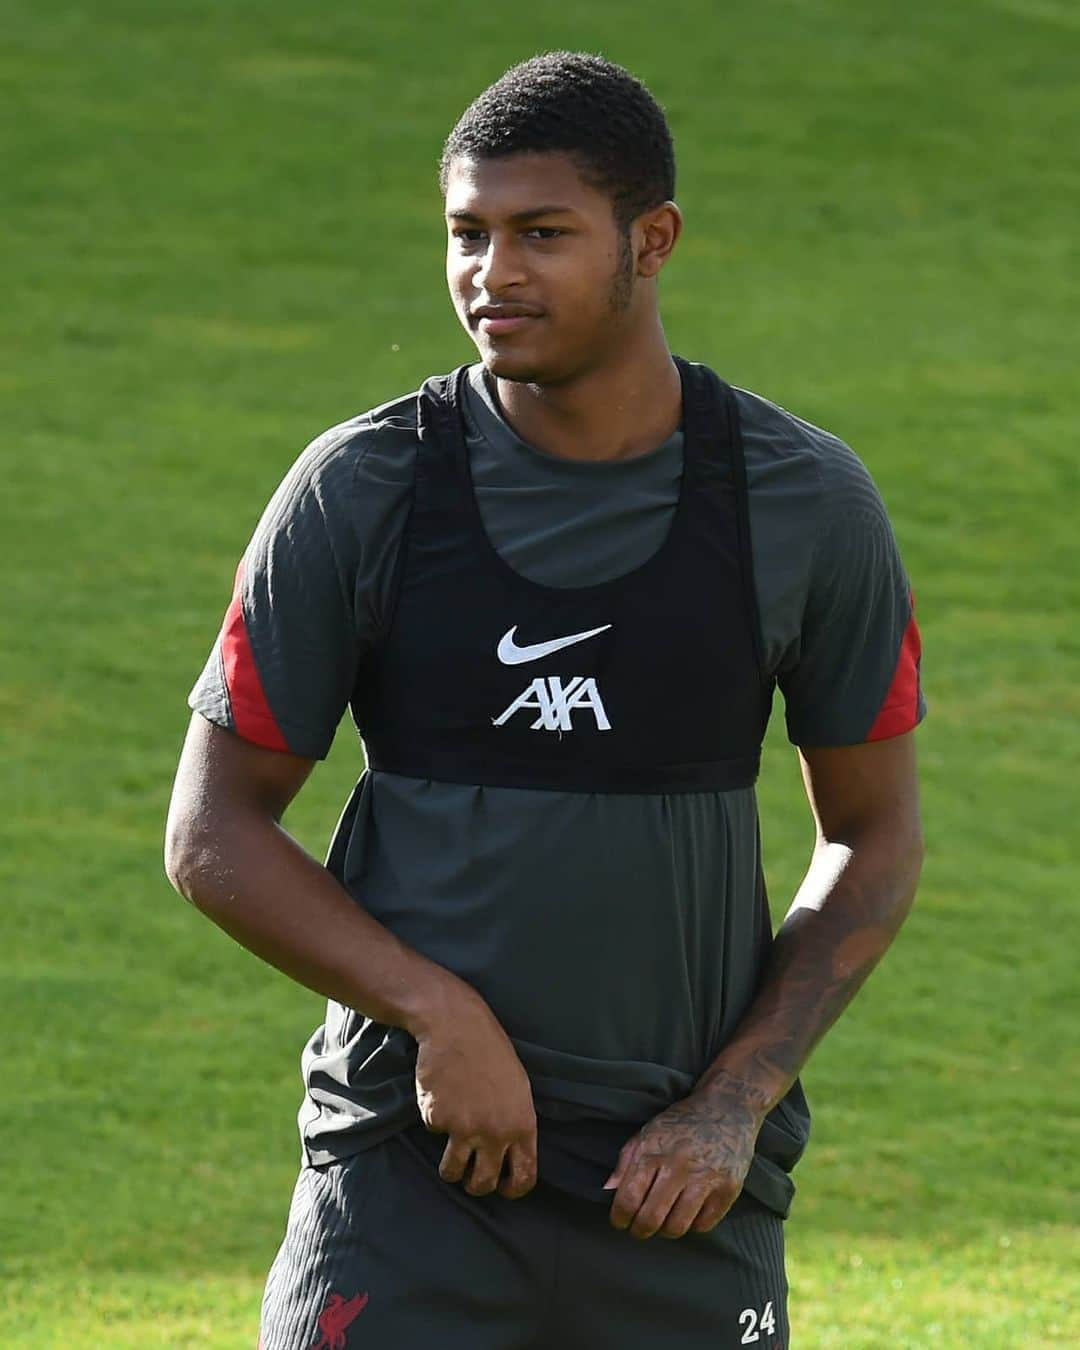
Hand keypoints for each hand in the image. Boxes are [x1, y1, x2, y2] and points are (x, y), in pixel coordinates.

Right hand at [412, 978, 537, 1199]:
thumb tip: (513, 1156)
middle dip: (474, 1184)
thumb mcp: (517, 1087)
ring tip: (450, 1150)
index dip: (512, 1189)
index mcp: (522, 1124)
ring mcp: (464, 1128)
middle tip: (469, 1175)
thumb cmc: (490, 1051)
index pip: (524, 1176)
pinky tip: (441, 1095)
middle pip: (483, 1184)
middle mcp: (495, 1132)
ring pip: (452, 1172)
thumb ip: (517, 1123)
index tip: (502, 1188)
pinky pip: (434, 1133)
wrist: (456, 1025)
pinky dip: (435, 1120)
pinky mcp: (437, 1119)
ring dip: (450, 1167)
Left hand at [603, 1085, 764, 1239]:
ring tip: (664, 1221)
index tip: (620, 1222)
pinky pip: (703, 1225)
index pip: (628, 1198)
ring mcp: (705, 1179)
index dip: (619, 1217)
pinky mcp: (727, 1189)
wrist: (727, 1108)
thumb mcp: (648, 1132)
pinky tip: (689, 1212)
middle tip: (639, 1229)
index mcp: (653, 1151)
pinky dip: (693, 1225)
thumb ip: (626, 1161)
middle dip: (639, 1231)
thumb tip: (608, 1190)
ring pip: (677, 1227)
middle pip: (650, 1219)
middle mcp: (678, 1166)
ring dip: (666, 1230)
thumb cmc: (682, 1122)